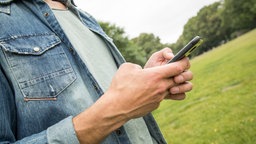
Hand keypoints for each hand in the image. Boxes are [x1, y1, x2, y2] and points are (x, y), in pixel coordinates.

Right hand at [73, 58, 190, 142]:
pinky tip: (147, 92)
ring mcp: (159, 98)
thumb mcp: (127, 67)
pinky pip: (161, 97)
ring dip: (168, 84)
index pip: (178, 67)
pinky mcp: (155, 106)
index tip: (182, 60)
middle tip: (173, 70)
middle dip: (179, 74)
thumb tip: (141, 70)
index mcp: (156, 75)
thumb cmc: (121, 86)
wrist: (116, 107)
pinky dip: (157, 93)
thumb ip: (138, 66)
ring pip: (170, 89)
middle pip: (178, 79)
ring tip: (158, 82)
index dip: (182, 62)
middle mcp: (161, 87)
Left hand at [144, 47, 192, 99]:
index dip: (184, 65)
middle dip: (184, 77)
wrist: (144, 81)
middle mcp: (182, 74)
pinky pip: (182, 96)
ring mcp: (180, 84)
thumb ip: (164, 53)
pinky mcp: (177, 94)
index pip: (186, 63)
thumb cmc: (151, 67)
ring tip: (171, 89)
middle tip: (175, 79)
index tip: (178, 68)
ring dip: (182, 88)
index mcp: (178, 64)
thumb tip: (172, 56)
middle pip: (190, 75)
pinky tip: (169, 94)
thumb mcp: (156, 58)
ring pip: (189, 86)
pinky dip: (177, 95)